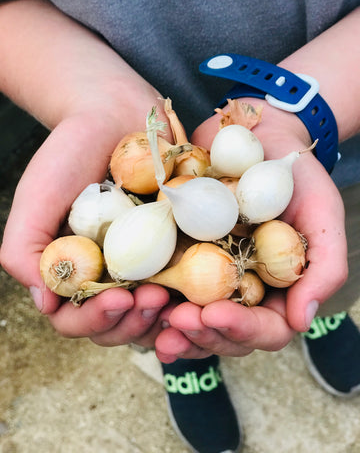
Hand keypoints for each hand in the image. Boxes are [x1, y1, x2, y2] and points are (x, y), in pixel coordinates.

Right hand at [0, 110, 173, 347]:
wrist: (112, 113)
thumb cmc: (68, 156)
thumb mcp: (36, 201)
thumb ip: (25, 252)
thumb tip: (46, 304)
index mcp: (78, 272)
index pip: (79, 319)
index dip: (96, 320)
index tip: (117, 299)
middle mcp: (113, 275)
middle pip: (121, 325)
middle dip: (134, 322)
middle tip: (151, 299)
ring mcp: (149, 263)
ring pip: (156, 312)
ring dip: (164, 314)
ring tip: (172, 296)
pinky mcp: (180, 244)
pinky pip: (192, 279)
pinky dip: (195, 293)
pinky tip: (202, 289)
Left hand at [155, 100, 347, 361]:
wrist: (258, 137)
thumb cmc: (296, 176)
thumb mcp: (322, 211)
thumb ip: (324, 266)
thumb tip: (300, 321)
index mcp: (275, 290)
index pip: (264, 329)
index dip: (241, 330)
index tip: (215, 314)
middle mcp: (239, 290)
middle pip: (221, 333)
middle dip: (199, 333)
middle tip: (177, 320)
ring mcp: (206, 274)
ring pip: (188, 318)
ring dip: (169, 325)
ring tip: (151, 315)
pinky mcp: (178, 253)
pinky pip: (162, 282)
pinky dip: (147, 296)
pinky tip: (130, 297)